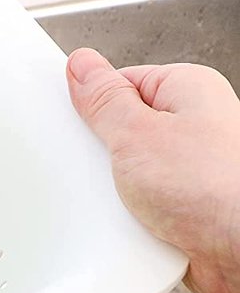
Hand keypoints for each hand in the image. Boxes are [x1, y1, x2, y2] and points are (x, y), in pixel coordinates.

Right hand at [67, 48, 239, 292]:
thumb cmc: (218, 189)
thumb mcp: (138, 134)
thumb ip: (104, 99)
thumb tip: (83, 66)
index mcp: (188, 91)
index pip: (120, 84)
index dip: (91, 106)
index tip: (74, 123)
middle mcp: (195, 127)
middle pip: (121, 131)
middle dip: (102, 156)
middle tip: (102, 168)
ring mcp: (189, 171)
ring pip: (127, 174)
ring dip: (115, 194)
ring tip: (126, 204)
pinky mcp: (184, 209)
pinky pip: (138, 207)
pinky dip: (129, 219)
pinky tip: (132, 226)